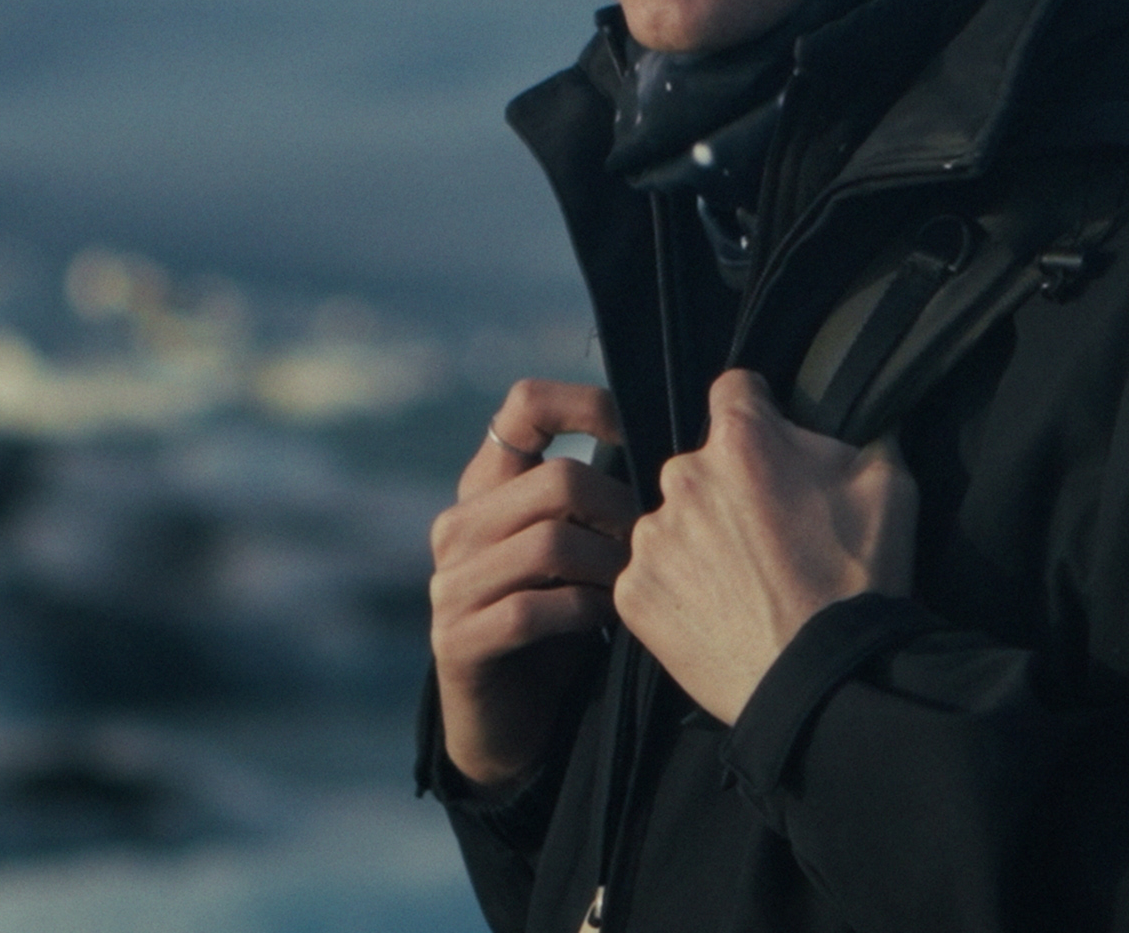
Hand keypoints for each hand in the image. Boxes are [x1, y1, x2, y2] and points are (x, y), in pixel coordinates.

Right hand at [428, 379, 638, 794]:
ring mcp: (452, 583)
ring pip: (550, 543)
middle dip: (622, 512)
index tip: (638, 433)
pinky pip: (534, 610)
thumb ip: (597, 498)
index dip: (588, 405)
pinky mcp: (458, 639)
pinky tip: (606, 623)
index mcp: (486, 487)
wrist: (511, 723)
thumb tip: (676, 446)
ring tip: (634, 588)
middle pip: (557, 479)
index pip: (524, 406)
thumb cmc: (560, 623)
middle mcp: (459, 525)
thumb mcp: (576, 549)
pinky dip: (585, 613)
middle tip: (652, 546)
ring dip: (610, 568)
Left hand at [616, 369, 918, 724]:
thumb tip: (850, 428)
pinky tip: (715, 614)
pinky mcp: (633, 593)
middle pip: (700, 465)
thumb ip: (859, 439)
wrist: (821, 681)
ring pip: (672, 521)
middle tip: (765, 536)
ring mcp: (652, 538)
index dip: (758, 412)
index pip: (734, 390)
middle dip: (728, 487)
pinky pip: (651, 575)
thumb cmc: (860, 580)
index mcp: (741, 440)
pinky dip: (677, 589)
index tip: (770, 447)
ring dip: (699, 539)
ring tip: (740, 585)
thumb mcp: (889, 487)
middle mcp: (683, 477)